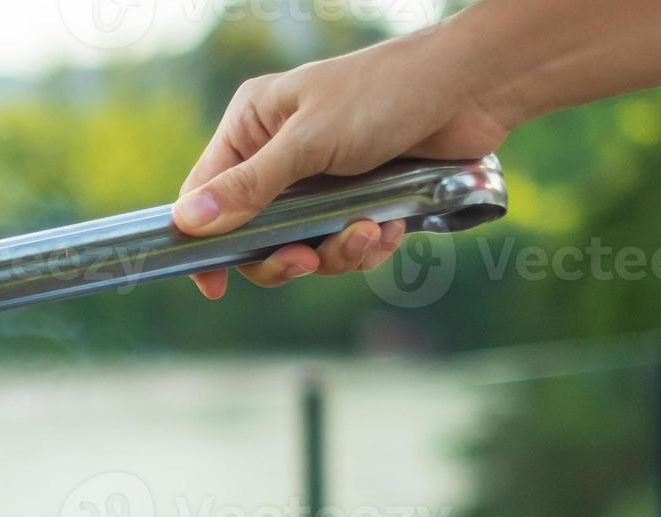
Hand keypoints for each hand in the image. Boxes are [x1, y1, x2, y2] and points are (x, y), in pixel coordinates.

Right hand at [175, 29, 512, 298]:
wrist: (473, 87)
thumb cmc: (386, 94)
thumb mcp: (309, 142)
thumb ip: (250, 187)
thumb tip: (187, 223)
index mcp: (252, 126)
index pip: (205, 194)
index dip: (205, 241)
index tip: (215, 285)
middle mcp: (280, 154)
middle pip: (255, 234)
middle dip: (285, 255)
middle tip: (307, 261)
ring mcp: (321, 179)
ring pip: (305, 245)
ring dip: (338, 250)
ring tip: (371, 232)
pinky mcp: (360, 197)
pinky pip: (346, 244)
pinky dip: (368, 245)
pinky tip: (392, 228)